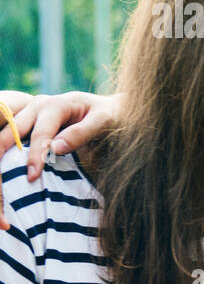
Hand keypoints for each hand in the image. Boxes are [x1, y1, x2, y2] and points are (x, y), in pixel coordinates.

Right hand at [0, 90, 120, 178]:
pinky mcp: (29, 122)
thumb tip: (55, 149)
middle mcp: (38, 106)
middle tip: (2, 178)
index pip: (40, 134)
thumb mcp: (104, 121)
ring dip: (1, 150)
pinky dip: (7, 149)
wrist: (112, 109)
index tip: (31, 176)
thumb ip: (81, 133)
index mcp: (56, 105)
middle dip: (3, 151)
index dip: (34, 156)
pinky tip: (5, 166)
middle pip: (13, 130)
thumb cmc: (111, 116)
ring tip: (1, 173)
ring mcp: (31, 113)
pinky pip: (12, 135)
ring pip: (7, 131)